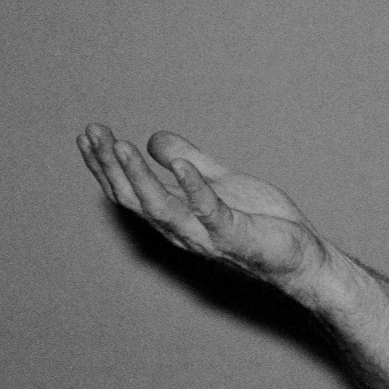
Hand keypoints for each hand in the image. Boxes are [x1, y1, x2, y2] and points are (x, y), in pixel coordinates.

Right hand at [78, 124, 328, 292]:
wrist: (299, 254)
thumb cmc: (260, 223)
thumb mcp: (221, 181)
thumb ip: (191, 162)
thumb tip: (153, 140)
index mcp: (175, 216)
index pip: (128, 191)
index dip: (105, 165)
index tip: (89, 134)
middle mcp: (181, 230)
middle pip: (133, 199)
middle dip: (110, 167)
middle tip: (92, 134)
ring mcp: (205, 235)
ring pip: (160, 209)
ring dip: (139, 177)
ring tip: (121, 146)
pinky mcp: (234, 235)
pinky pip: (209, 212)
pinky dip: (194, 188)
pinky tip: (181, 165)